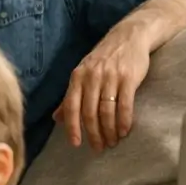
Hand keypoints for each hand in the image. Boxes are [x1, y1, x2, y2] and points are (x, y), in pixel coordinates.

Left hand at [54, 32, 150, 151]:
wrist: (128, 37)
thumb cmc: (103, 59)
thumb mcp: (83, 74)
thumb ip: (71, 97)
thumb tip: (56, 119)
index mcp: (77, 78)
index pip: (71, 107)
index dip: (72, 127)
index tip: (76, 144)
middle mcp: (91, 77)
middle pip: (89, 112)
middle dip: (94, 133)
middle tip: (99, 147)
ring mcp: (110, 77)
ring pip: (106, 110)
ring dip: (109, 130)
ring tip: (112, 141)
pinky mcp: (129, 78)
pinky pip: (125, 104)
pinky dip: (124, 120)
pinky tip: (124, 131)